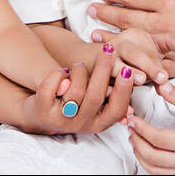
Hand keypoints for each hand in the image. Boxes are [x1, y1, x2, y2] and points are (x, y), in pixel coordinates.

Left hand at [16, 49, 133, 136]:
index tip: (128, 70)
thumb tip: (137, 84)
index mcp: (97, 123)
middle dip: (103, 70)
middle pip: (95, 97)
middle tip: (108, 50)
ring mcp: (61, 120)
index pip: (116, 109)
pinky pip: (51, 88)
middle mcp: (80, 125)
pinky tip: (61, 72)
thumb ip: (110, 94)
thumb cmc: (72, 101)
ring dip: (78, 71)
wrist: (38, 112)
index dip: (123, 90)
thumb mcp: (92, 102)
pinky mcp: (42, 111)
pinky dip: (57, 74)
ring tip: (78, 65)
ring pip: (75, 91)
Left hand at [88, 0, 174, 76]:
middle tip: (92, 11)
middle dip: (106, 15)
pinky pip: (155, 66)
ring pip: (136, 45)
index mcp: (171, 1)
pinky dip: (137, 64)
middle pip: (128, 20)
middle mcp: (170, 25)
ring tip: (97, 37)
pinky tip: (124, 61)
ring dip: (114, 40)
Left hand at [126, 82, 174, 174]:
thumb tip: (160, 85)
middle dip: (137, 142)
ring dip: (140, 155)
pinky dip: (148, 164)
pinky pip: (161, 173)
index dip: (142, 129)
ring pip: (154, 169)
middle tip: (130, 128)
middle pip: (152, 157)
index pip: (158, 139)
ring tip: (134, 138)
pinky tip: (144, 150)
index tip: (133, 119)